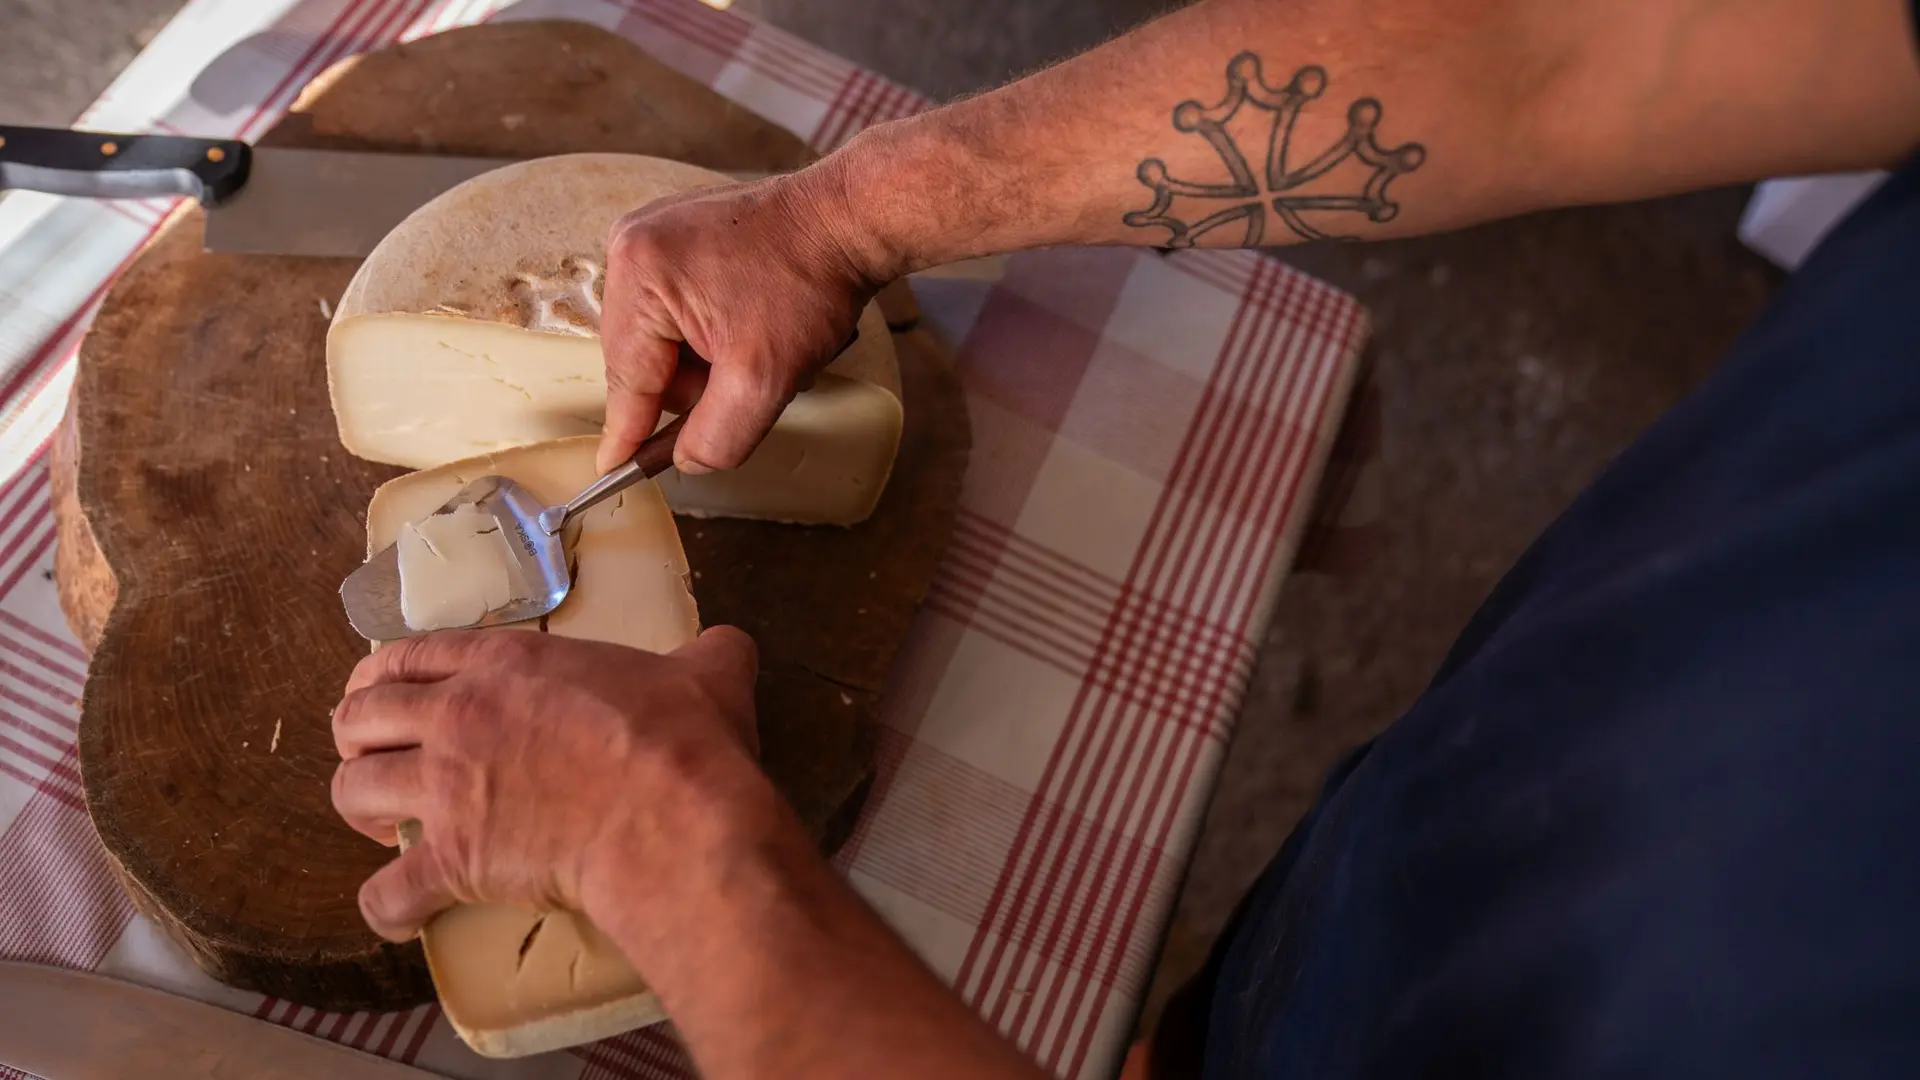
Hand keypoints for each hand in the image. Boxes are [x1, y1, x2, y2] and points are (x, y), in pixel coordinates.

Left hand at [329, 626, 764, 940]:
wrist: (672, 816)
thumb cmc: (684, 738)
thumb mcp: (706, 673)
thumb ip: (707, 654)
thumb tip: (731, 648)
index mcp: (507, 664)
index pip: (409, 654)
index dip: (383, 674)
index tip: (380, 691)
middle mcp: (459, 717)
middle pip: (360, 717)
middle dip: (356, 738)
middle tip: (379, 758)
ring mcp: (448, 790)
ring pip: (352, 792)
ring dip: (359, 810)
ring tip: (384, 825)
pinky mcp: (453, 860)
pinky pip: (386, 892)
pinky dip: (384, 906)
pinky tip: (396, 911)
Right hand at [598, 168, 881, 476]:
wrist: (845, 221)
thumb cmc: (809, 284)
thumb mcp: (763, 380)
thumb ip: (716, 436)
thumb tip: (686, 461)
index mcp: (640, 275)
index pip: (628, 378)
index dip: (625, 431)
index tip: (609, 468)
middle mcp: (631, 246)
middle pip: (640, 358)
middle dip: (689, 382)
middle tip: (745, 370)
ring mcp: (651, 234)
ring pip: (658, 338)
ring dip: (701, 358)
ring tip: (752, 340)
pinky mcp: (674, 234)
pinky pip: (672, 308)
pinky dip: (705, 331)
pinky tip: (744, 322)